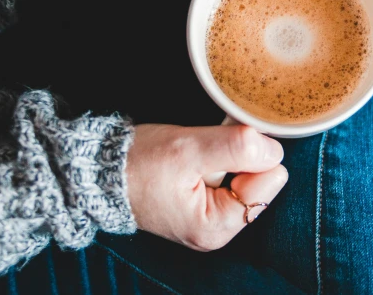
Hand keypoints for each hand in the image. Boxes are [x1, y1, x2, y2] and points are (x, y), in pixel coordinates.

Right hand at [126, 123, 286, 250]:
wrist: (99, 169)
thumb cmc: (138, 162)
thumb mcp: (187, 149)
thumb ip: (234, 148)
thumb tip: (274, 149)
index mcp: (216, 227)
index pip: (270, 179)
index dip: (251, 153)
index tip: (221, 143)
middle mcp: (218, 230)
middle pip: (262, 177)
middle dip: (238, 156)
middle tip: (202, 151)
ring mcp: (212, 217)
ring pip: (248, 171)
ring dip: (227, 154)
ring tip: (194, 154)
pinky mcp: (205, 202)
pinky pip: (231, 172)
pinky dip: (219, 156)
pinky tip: (195, 155)